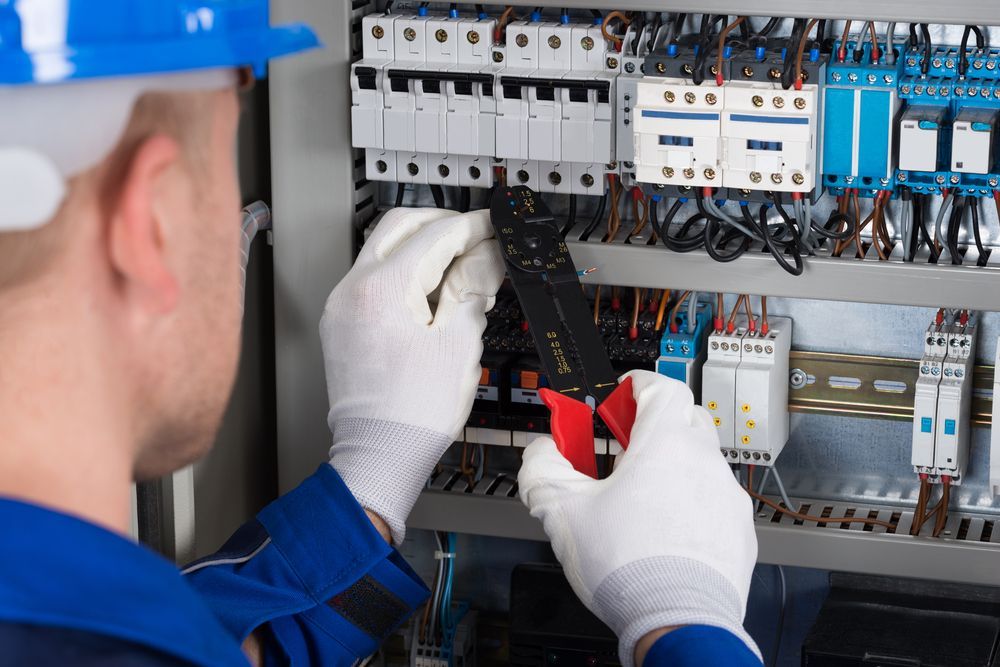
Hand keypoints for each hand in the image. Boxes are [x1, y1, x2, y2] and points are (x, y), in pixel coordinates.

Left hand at [321, 208, 503, 544]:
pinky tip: (431, 289)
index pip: (433, 236)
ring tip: (460, 265)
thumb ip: (473, 287)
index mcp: (381, 289)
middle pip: (398, 227)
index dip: (471, 227)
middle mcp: (352, 289)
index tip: (493, 225)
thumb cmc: (415, 412)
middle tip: (476, 236)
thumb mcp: (459, 342)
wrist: (378, 453)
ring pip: (382, 249)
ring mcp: (342, 305)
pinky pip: (372, 278)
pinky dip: (403, 271)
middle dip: (440, 224)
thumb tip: (487, 255)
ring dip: (420, 246)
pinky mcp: (341, 323)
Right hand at [518, 370, 759, 665]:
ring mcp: (725, 496)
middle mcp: (704, 461)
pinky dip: (690, 502)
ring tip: (637, 497)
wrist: (679, 623)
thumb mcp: (562, 511)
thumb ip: (543, 468)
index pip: (660, 386)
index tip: (618, 397)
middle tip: (621, 447)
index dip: (635, 385)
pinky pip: (712, 498)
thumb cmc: (629, 567)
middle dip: (652, 424)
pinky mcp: (737, 529)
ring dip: (670, 466)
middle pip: (684, 418)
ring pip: (699, 461)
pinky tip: (663, 530)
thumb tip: (542, 452)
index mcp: (666, 444)